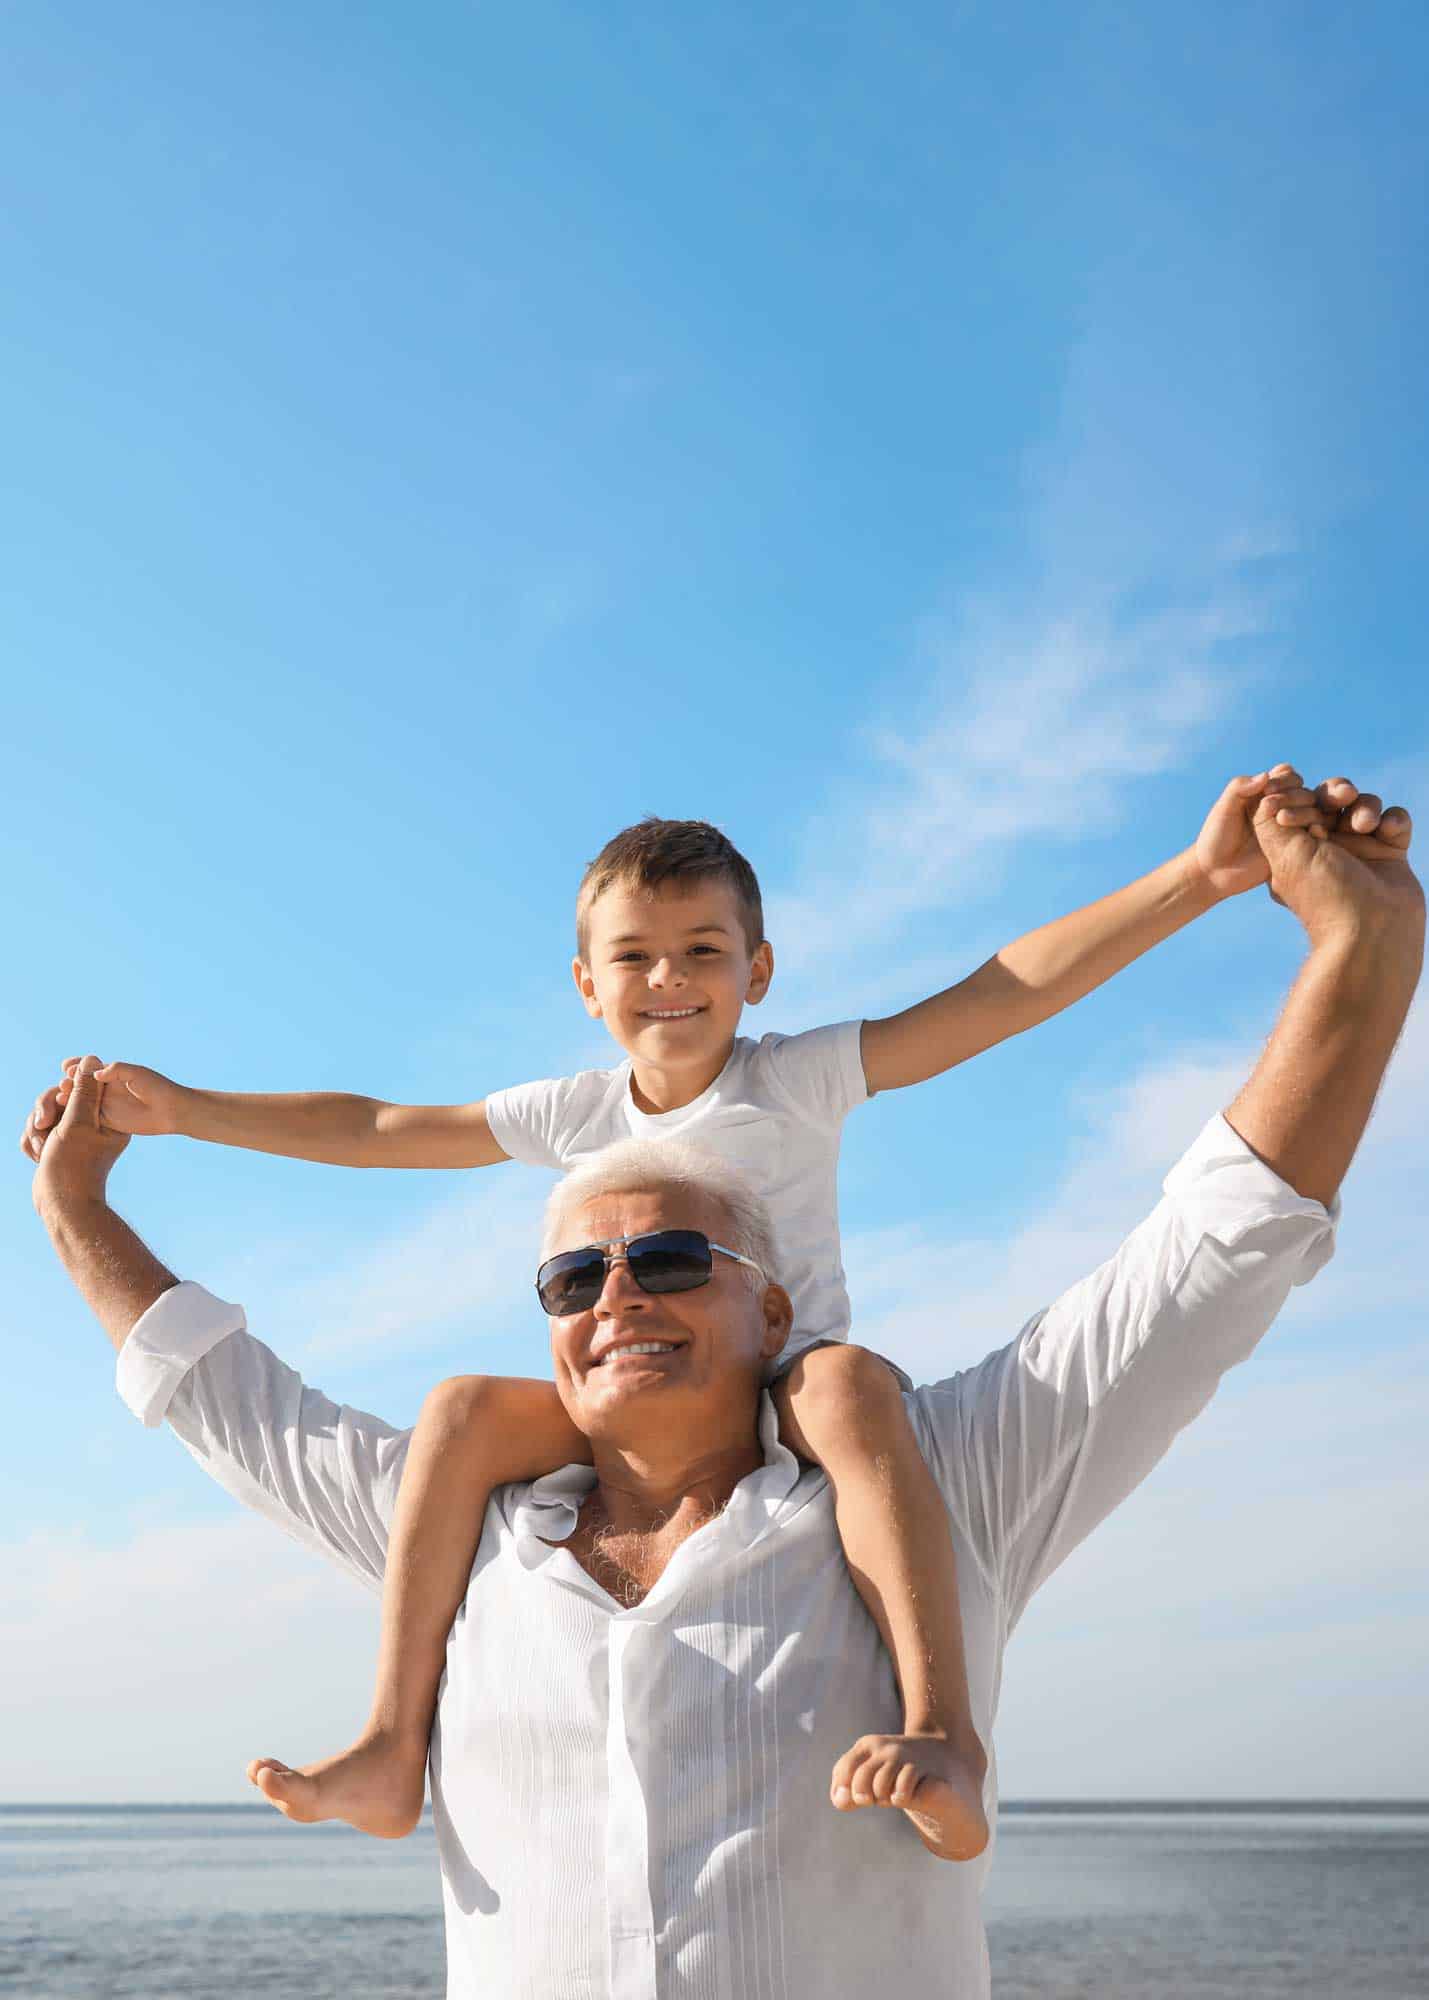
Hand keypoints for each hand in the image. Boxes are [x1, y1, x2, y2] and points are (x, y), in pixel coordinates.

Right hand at [28, 1056, 130, 1215]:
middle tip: (42, 1124)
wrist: (60, 1206)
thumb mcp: (78, 1123)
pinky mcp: (58, 1145)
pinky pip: (39, 1131)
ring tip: (40, 1149)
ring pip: (46, 1113)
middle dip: (46, 1111)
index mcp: (109, 1117)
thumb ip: (84, 1091)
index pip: (86, 1085)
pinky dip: (33, 1142)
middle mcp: (94, 1125)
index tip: (60, 1096)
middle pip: (62, 1098)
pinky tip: (37, 1156)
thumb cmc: (72, 1165)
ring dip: (36, 1130)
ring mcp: (75, 1136)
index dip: (67, 1087)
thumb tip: (91, 1060)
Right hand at [50, 1056, 185, 1137]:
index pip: (89, 1067)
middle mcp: (107, 1089)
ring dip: (70, 1098)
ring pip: (82, 1101)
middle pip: (81, 1084)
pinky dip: (76, 1114)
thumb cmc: (158, 1088)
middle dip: (70, 1082)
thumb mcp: (137, 1074)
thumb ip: (117, 1070)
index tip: (66, 1066)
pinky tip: (66, 1112)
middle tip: (63, 1083)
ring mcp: (106, 1105)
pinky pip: (88, 1117)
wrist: (172, 1111)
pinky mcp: (108, 1121)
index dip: (76, 1066)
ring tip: (62, 1095)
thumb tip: (95, 1073)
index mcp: (113, 1074)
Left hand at [1192, 763, 1326, 899]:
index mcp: (1263, 794)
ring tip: (1283, 821)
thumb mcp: (1223, 809)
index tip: (1268, 791)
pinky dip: (1316, 829)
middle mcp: (1280, 808)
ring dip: (1306, 811)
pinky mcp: (1295, 847)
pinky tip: (1308, 832)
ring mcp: (1289, 828)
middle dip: (1296, 794)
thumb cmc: (1215, 838)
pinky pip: (1314, 834)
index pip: (1285, 775)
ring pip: (1312, 810)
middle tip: (1275, 809)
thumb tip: (1266, 775)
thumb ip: (1239, 788)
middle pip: (1303, 791)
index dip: (1283, 778)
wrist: (1215, 872)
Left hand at [1255, 774, 1421, 946]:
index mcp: (1296, 849)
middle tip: (1339, 798)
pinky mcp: (1390, 852)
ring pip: (1364, 804)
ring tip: (1364, 826)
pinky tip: (1388, 831)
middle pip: (1331, 799)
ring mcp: (1360, 848)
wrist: (1372, 932)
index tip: (1297, 809)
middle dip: (1335, 792)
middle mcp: (1327, 847)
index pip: (1295, 805)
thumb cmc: (1325, 895)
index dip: (1297, 798)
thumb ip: (1269, 822)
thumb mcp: (1286, 856)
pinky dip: (1394, 819)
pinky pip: (1395, 819)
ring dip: (1365, 806)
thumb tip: (1266, 796)